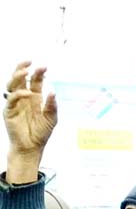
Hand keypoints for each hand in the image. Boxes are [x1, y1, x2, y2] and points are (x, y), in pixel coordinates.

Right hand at [4, 62, 56, 183]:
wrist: (32, 147)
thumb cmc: (41, 132)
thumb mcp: (51, 119)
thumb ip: (52, 106)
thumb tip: (54, 91)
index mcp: (34, 97)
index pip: (34, 81)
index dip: (38, 73)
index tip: (44, 66)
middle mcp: (23, 98)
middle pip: (20, 78)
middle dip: (23, 68)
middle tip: (29, 61)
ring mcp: (15, 103)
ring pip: (12, 85)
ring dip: (17, 76)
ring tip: (25, 71)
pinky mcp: (9, 111)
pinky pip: (11, 99)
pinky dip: (18, 94)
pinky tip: (27, 93)